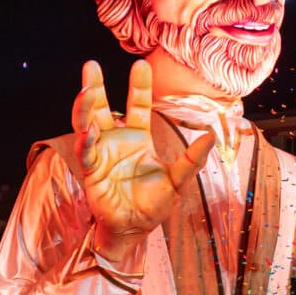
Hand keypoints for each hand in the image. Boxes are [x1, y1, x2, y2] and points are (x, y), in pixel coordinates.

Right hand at [73, 60, 213, 269]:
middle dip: (94, 86)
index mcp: (137, 138)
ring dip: (84, 108)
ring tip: (85, 90)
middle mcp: (116, 141)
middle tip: (90, 65)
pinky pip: (87, 153)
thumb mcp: (178, 180)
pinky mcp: (92, 173)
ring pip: (87, 125)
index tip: (140, 64)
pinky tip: (90, 130)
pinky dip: (88, 142)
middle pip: (102, 108)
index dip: (138, 86)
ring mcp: (101, 155)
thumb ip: (192, 159)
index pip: (136, 105)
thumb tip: (211, 136)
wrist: (134, 230)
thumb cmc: (153, 205)